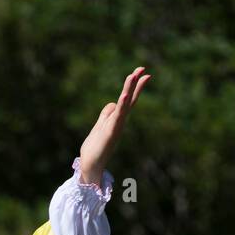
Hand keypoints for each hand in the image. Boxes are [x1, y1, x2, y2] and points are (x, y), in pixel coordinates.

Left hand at [78, 66, 149, 184]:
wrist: (91, 165)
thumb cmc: (94, 148)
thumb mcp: (99, 126)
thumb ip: (106, 114)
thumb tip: (113, 103)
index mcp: (116, 119)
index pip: (128, 99)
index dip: (135, 86)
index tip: (143, 72)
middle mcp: (119, 121)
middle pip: (129, 99)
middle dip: (136, 83)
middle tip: (143, 68)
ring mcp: (116, 126)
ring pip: (124, 105)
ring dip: (129, 89)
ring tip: (134, 75)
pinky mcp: (110, 131)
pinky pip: (117, 116)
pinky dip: (121, 106)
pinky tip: (124, 96)